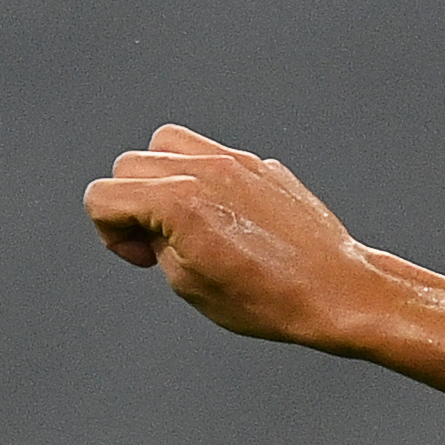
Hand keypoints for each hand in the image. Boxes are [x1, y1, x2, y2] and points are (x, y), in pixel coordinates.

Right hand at [85, 125, 384, 345]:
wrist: (341, 293)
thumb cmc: (273, 300)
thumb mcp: (190, 284)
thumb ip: (155, 242)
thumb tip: (150, 224)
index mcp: (178, 202)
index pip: (102, 196)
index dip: (110, 232)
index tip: (140, 255)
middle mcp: (204, 171)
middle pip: (129, 165)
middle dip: (132, 203)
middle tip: (160, 241)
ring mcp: (236, 162)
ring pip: (166, 143)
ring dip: (162, 176)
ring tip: (185, 216)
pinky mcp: (263, 166)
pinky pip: (212, 154)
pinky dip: (203, 175)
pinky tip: (224, 213)